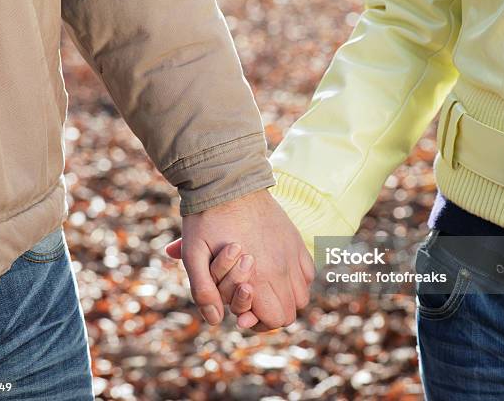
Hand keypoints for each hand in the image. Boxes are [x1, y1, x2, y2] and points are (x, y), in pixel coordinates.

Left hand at [167, 189, 314, 328]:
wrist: (228, 181)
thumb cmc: (207, 218)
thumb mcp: (194, 254)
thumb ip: (203, 290)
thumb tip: (216, 319)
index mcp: (259, 275)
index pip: (275, 319)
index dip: (258, 322)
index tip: (242, 313)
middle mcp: (282, 267)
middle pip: (290, 312)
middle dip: (270, 314)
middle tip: (250, 301)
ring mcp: (292, 252)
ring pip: (302, 295)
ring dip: (284, 298)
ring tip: (264, 287)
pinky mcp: (296, 240)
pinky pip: (308, 272)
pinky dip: (296, 279)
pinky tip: (277, 270)